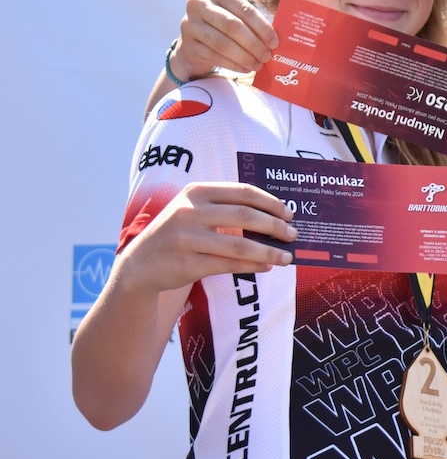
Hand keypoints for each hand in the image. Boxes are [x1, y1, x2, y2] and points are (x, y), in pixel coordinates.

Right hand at [114, 182, 295, 296]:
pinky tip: (266, 266)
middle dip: (274, 226)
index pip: (243, 192)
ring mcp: (187, 239)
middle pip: (245, 216)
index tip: (289, 213)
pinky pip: (228, 265)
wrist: (140, 264)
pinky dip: (252, 266)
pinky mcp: (186, 264)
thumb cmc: (178, 233)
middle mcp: (190, 212)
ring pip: (239, 245)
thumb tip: (274, 216)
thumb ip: (226, 207)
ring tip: (286, 257)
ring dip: (268, 252)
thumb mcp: (194, 210)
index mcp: (196, 192)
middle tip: (293, 235)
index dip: (271, 202)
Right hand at [171, 0, 277, 78]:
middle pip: (233, 26)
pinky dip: (233, 64)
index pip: (244, 9)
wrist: (194, 43)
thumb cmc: (224, 26)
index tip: (275, 42)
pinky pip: (214, 56)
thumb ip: (253, 21)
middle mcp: (198, 3)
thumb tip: (277, 39)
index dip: (262, 27)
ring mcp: (189, 23)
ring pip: (223, 43)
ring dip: (245, 56)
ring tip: (259, 64)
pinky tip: (246, 68)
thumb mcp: (237, 16)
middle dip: (254, 43)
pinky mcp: (187, 44)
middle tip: (268, 56)